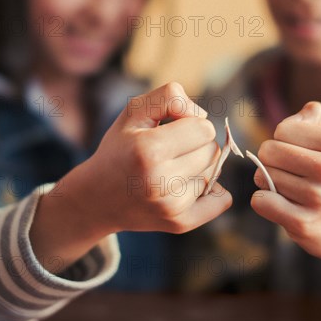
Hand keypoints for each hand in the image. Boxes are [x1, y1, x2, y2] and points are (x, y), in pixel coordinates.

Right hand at [30, 82, 231, 271]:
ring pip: (215, 173)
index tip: (172, 130)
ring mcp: (171, 206)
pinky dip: (212, 192)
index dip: (191, 124)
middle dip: (196, 145)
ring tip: (171, 170)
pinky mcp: (180, 223)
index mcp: (148, 150)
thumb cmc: (121, 148)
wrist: (97, 197)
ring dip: (199, 167)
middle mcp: (160, 181)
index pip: (204, 128)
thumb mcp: (135, 111)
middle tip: (170, 151)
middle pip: (212, 151)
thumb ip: (169, 96)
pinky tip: (187, 187)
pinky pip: (222, 200)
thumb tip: (202, 115)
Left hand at [251, 101, 320, 298]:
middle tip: (289, 172)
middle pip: (268, 151)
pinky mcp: (303, 225)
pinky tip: (281, 205)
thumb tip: (288, 125)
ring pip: (262, 176)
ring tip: (291, 190)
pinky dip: (263, 201)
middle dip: (271, 160)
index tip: (297, 152)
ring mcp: (318, 200)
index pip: (283, 130)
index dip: (283, 140)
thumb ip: (313, 115)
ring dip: (269, 182)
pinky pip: (260, 201)